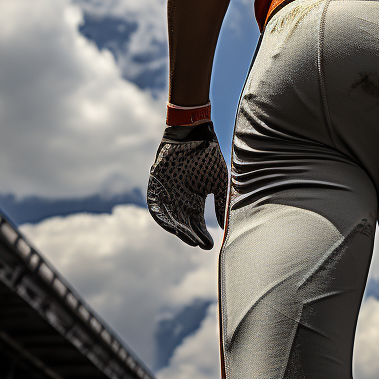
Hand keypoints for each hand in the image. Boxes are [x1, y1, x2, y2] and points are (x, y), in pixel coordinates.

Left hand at [147, 121, 227, 249]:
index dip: (201, 235)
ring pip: (169, 216)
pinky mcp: (156, 183)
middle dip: (189, 234)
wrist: (193, 133)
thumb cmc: (207, 156)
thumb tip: (223, 225)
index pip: (196, 223)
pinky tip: (168, 222)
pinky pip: (155, 202)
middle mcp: (179, 199)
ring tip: (185, 236)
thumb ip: (220, 202)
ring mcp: (167, 192)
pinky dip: (161, 213)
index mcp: (194, 200)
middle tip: (197, 244)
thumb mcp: (219, 182)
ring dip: (176, 227)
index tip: (208, 245)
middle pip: (182, 223)